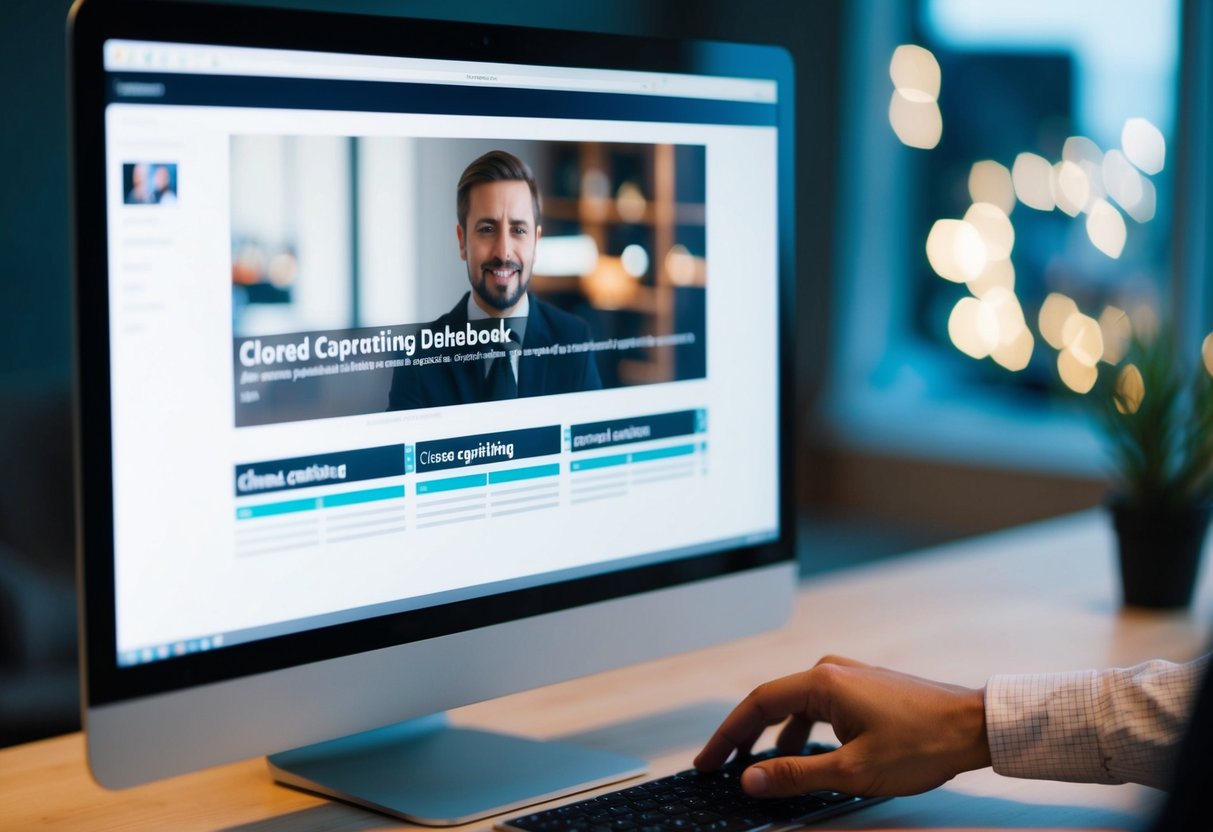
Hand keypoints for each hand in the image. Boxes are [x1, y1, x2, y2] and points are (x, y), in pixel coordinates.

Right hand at [693, 655, 990, 797]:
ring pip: (795, 706)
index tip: (708, 762)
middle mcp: (831, 670)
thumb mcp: (852, 770)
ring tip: (762, 768)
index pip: (757, 705)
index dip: (727, 736)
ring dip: (774, 737)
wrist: (975, 726)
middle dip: (744, 736)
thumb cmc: (923, 743)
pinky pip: (818, 706)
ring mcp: (849, 677)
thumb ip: (794, 774)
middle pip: (771, 702)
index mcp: (822, 682)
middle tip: (722, 766)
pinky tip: (806, 755)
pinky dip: (801, 731)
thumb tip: (750, 778)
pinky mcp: (864, 688)